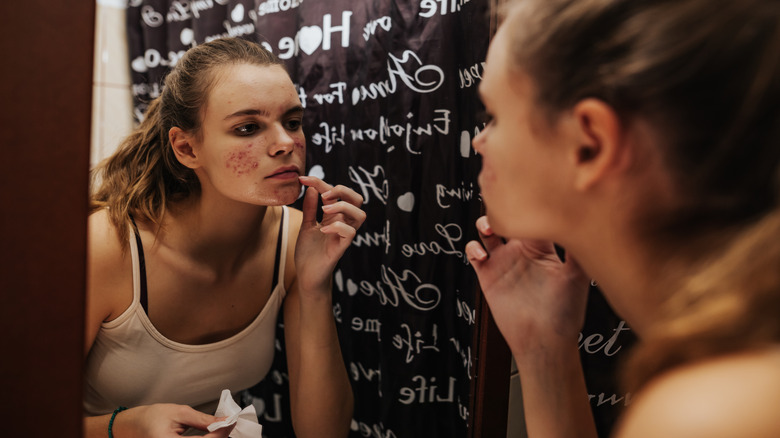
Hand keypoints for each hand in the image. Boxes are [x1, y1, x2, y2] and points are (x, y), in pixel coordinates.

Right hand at [112, 404, 232, 437]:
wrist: (131, 427)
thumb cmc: (150, 418)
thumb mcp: (178, 412)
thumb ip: (202, 419)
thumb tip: (223, 420)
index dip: (222, 431)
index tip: (231, 420)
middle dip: (220, 436)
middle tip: (228, 423)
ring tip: (221, 427)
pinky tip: (211, 434)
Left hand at [295, 176, 365, 292]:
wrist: (306, 275)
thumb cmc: (308, 251)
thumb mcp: (306, 225)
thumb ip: (310, 208)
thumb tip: (311, 188)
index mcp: (334, 216)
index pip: (334, 193)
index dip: (320, 182)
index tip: (303, 179)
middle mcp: (342, 223)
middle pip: (357, 199)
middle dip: (342, 190)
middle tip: (324, 195)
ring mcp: (343, 235)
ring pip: (360, 214)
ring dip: (343, 207)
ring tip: (325, 210)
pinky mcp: (341, 248)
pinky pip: (350, 233)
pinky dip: (338, 227)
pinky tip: (323, 229)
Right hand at [465, 216, 589, 355]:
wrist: (544, 340)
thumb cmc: (566, 312)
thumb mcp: (577, 277)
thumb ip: (577, 251)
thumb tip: (585, 221)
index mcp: (544, 248)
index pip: (532, 217)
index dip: (528, 205)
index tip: (526, 195)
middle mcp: (522, 252)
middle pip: (508, 220)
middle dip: (502, 209)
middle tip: (501, 204)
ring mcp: (504, 262)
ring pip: (488, 232)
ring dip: (484, 224)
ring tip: (489, 228)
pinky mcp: (488, 275)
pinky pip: (474, 254)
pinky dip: (473, 248)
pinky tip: (482, 254)